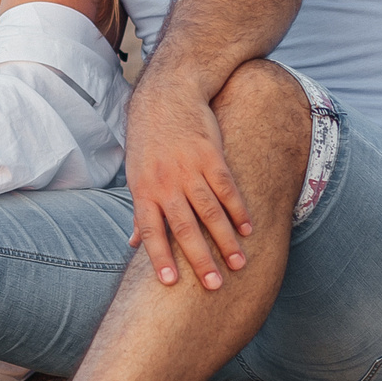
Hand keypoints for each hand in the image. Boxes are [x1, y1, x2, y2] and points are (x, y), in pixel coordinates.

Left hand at [124, 76, 254, 289]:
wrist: (167, 95)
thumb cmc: (149, 140)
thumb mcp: (136, 174)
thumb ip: (139, 211)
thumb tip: (132, 245)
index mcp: (143, 190)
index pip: (151, 231)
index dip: (159, 257)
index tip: (170, 283)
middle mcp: (166, 182)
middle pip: (184, 227)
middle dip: (200, 259)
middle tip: (215, 286)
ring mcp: (189, 169)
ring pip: (210, 212)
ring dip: (226, 240)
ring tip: (239, 264)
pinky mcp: (211, 156)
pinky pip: (227, 189)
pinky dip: (239, 211)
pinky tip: (249, 229)